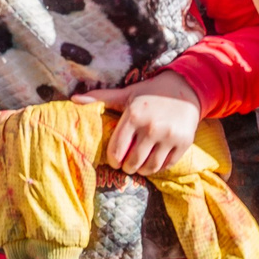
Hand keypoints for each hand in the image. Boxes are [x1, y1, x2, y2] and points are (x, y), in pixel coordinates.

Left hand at [72, 72, 202, 175]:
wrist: (186, 87)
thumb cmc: (150, 93)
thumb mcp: (126, 94)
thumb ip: (101, 98)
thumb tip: (73, 99)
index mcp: (134, 116)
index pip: (117, 151)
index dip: (113, 160)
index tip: (115, 160)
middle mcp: (151, 127)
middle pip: (133, 162)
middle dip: (127, 167)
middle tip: (127, 164)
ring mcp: (169, 136)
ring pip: (150, 167)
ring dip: (142, 170)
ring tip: (139, 165)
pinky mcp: (184, 143)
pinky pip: (167, 165)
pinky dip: (158, 168)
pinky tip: (154, 161)